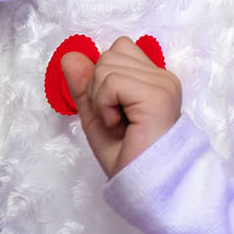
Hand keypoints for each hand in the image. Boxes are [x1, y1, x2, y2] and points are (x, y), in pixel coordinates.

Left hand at [60, 36, 181, 177]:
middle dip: (98, 88)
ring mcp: (163, 84)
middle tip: (115, 119)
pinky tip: (119, 124)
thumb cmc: (128, 157)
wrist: (146, 185)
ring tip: (118, 123)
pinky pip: (111, 82)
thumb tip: (70, 55)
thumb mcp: (96, 116)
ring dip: (100, 99)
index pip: (120, 48)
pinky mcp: (157, 94)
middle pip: (109, 54)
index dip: (104, 78)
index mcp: (154, 80)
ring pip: (106, 65)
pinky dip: (105, 105)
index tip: (113, 110)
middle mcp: (162, 77)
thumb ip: (85, 86)